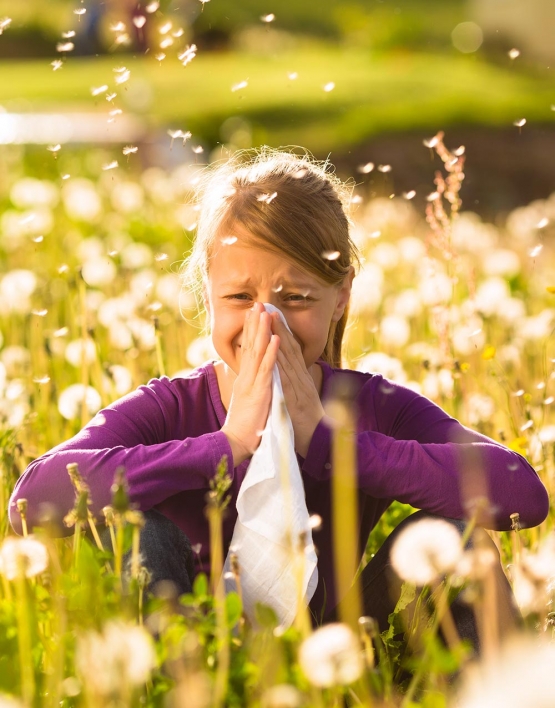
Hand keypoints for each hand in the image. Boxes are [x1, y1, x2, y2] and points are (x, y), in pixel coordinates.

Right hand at [221, 303, 279, 466]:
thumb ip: (249, 386)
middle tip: (257, 304)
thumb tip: (251, 377)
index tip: (254, 314)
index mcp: (244, 378)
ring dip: (262, 331)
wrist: (236, 442)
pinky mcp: (259, 391)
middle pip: (250, 345)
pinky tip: (275, 338)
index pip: (247, 349)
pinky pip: (267, 369)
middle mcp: (246, 377)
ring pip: (257, 352)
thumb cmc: (244, 425)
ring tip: (265, 313)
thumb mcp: (247, 401)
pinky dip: (271, 352)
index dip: (251, 331)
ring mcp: (252, 383)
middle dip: (254, 324)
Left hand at [270, 312, 325, 457]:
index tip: (271, 314)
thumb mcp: (300, 398)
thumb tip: (289, 373)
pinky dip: (281, 361)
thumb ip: (295, 384)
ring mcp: (299, 386)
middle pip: (288, 347)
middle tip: (268, 306)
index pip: (290, 350)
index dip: (281, 331)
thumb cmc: (307, 422)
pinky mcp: (294, 398)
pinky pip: (286, 377)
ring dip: (278, 336)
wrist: (319, 442)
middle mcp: (300, 378)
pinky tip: (275, 347)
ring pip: (287, 357)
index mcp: (300, 378)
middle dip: (278, 326)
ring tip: (269, 317)